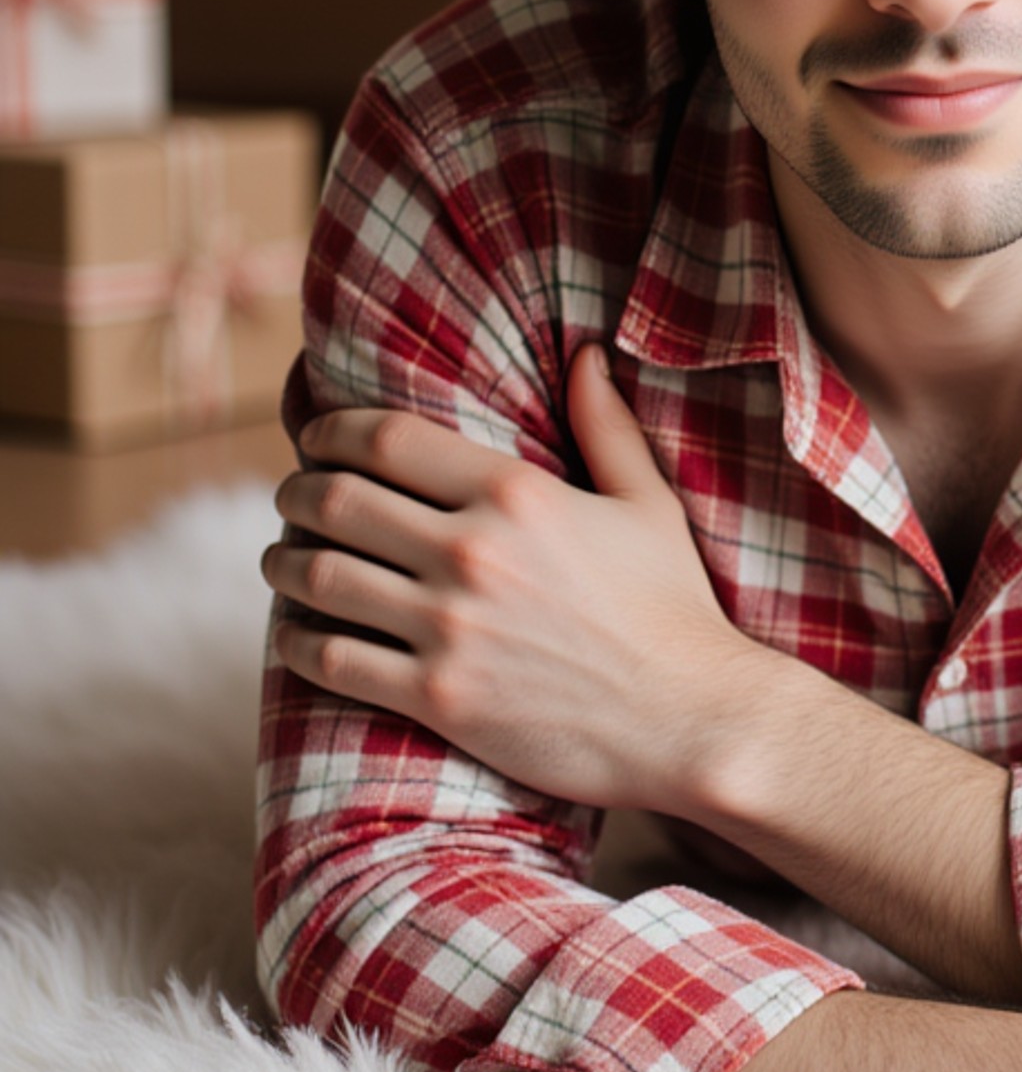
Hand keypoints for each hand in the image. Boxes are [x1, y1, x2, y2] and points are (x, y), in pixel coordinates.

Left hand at [263, 346, 762, 812]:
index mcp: (516, 493)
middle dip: (297, 494)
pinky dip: (297, 639)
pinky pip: (331, 658)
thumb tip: (588, 353)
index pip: (387, 441)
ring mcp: (450, 626)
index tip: (316, 438)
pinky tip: (297, 632)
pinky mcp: (438, 695)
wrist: (690, 718)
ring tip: (282, 560)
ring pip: (320, 577)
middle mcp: (473, 551)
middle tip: (292, 498)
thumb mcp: (648, 503)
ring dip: (284, 562)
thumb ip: (607, 425)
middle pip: (337, 501)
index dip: (331, 432)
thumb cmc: (673, 608)